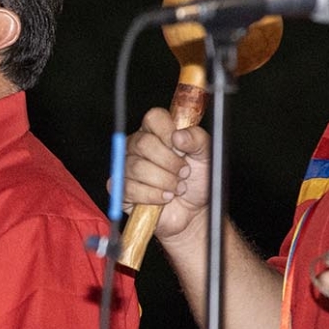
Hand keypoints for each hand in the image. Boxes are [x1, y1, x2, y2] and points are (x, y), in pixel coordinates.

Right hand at [122, 107, 211, 245]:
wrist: (194, 210)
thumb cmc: (198, 180)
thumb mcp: (207, 156)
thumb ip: (197, 139)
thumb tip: (179, 135)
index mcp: (158, 131)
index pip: (154, 118)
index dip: (167, 131)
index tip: (180, 146)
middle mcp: (139, 146)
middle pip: (143, 143)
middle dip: (168, 162)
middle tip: (184, 172)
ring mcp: (127, 166)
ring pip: (136, 167)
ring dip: (163, 181)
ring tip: (177, 188)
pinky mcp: (122, 188)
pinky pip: (128, 188)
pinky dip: (151, 195)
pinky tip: (165, 198)